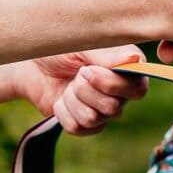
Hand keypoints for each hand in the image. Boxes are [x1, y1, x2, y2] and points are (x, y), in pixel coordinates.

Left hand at [14, 45, 147, 133]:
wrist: (35, 63)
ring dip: (73, 100)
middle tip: (77, 73)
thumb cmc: (62, 48)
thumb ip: (108, 55)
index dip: (112, 85)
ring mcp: (103, 109)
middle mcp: (120, 92)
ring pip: (94, 118)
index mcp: (128, 69)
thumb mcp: (84, 45)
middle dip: (86, 91)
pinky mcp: (85, 124)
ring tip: (69, 85)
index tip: (88, 70)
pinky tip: (62, 98)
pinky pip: (78, 127)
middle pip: (114, 108)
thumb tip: (135, 59)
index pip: (137, 89)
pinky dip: (64, 111)